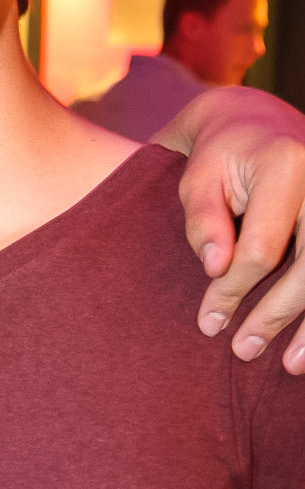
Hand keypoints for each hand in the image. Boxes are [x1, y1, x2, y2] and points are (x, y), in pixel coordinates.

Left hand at [159, 87, 304, 372]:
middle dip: (277, 315)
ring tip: (291, 365)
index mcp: (286, 165)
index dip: (234, 291)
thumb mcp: (197, 180)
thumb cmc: (220, 158)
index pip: (262, 248)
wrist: (257, 123)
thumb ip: (203, 223)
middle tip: (244, 351)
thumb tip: (216, 269)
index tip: (209, 322)